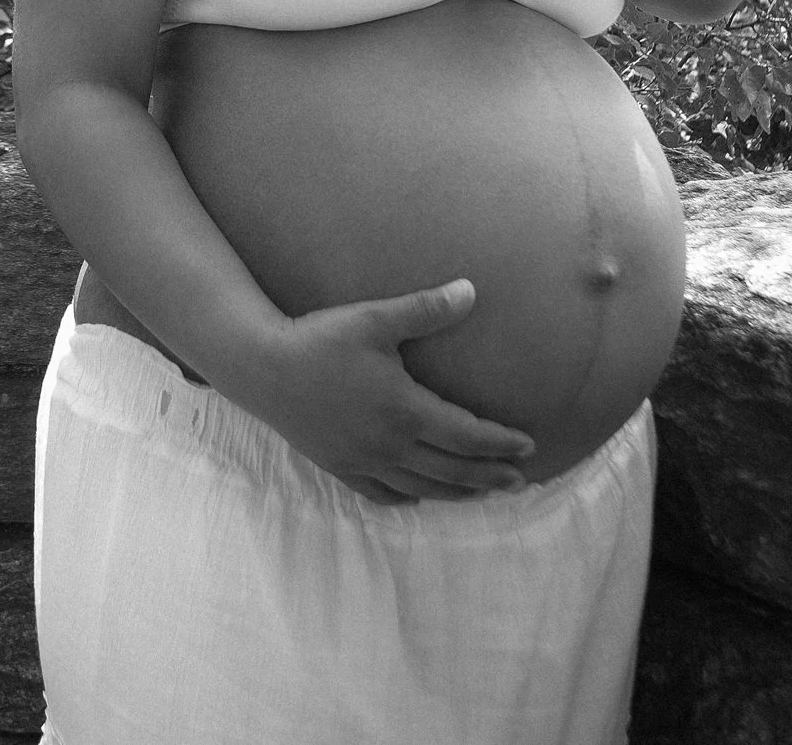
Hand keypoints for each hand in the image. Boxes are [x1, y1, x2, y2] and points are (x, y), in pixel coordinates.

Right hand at [251, 278, 534, 504]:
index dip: (500, 443)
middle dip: (489, 477)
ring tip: (480, 493)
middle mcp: (389, 444)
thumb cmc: (321, 340)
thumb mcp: (376, 319)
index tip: (528, 446)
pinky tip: (417, 497)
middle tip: (519, 482)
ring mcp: (363, 460)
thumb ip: (426, 309)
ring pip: (421, 488)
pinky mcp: (339, 466)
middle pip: (452, 470)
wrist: (263, 368)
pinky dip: (407, 498)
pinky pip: (381, 494)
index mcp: (405, 410)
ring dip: (456, 493)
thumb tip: (471, 291)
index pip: (466, 435)